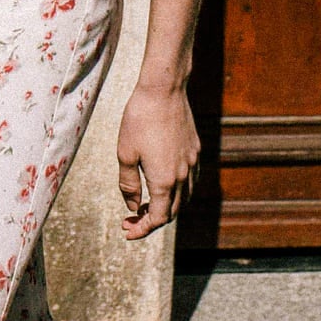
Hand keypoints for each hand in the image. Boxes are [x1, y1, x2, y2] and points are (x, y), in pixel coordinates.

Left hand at [116, 82, 198, 239]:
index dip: (142, 229)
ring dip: (167, 207)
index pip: (158, 218)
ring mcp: (192, 163)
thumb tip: (133, 205)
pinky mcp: (195, 150)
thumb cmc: (140, 119)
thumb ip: (128, 185)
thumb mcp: (125, 154)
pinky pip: (191, 181)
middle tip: (132, 218)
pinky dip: (178, 192)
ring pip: (185, 198)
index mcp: (164, 181)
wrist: (164, 90)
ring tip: (146, 204)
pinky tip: (164, 184)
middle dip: (152, 220)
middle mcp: (183, 176)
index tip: (127, 230)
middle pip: (173, 212)